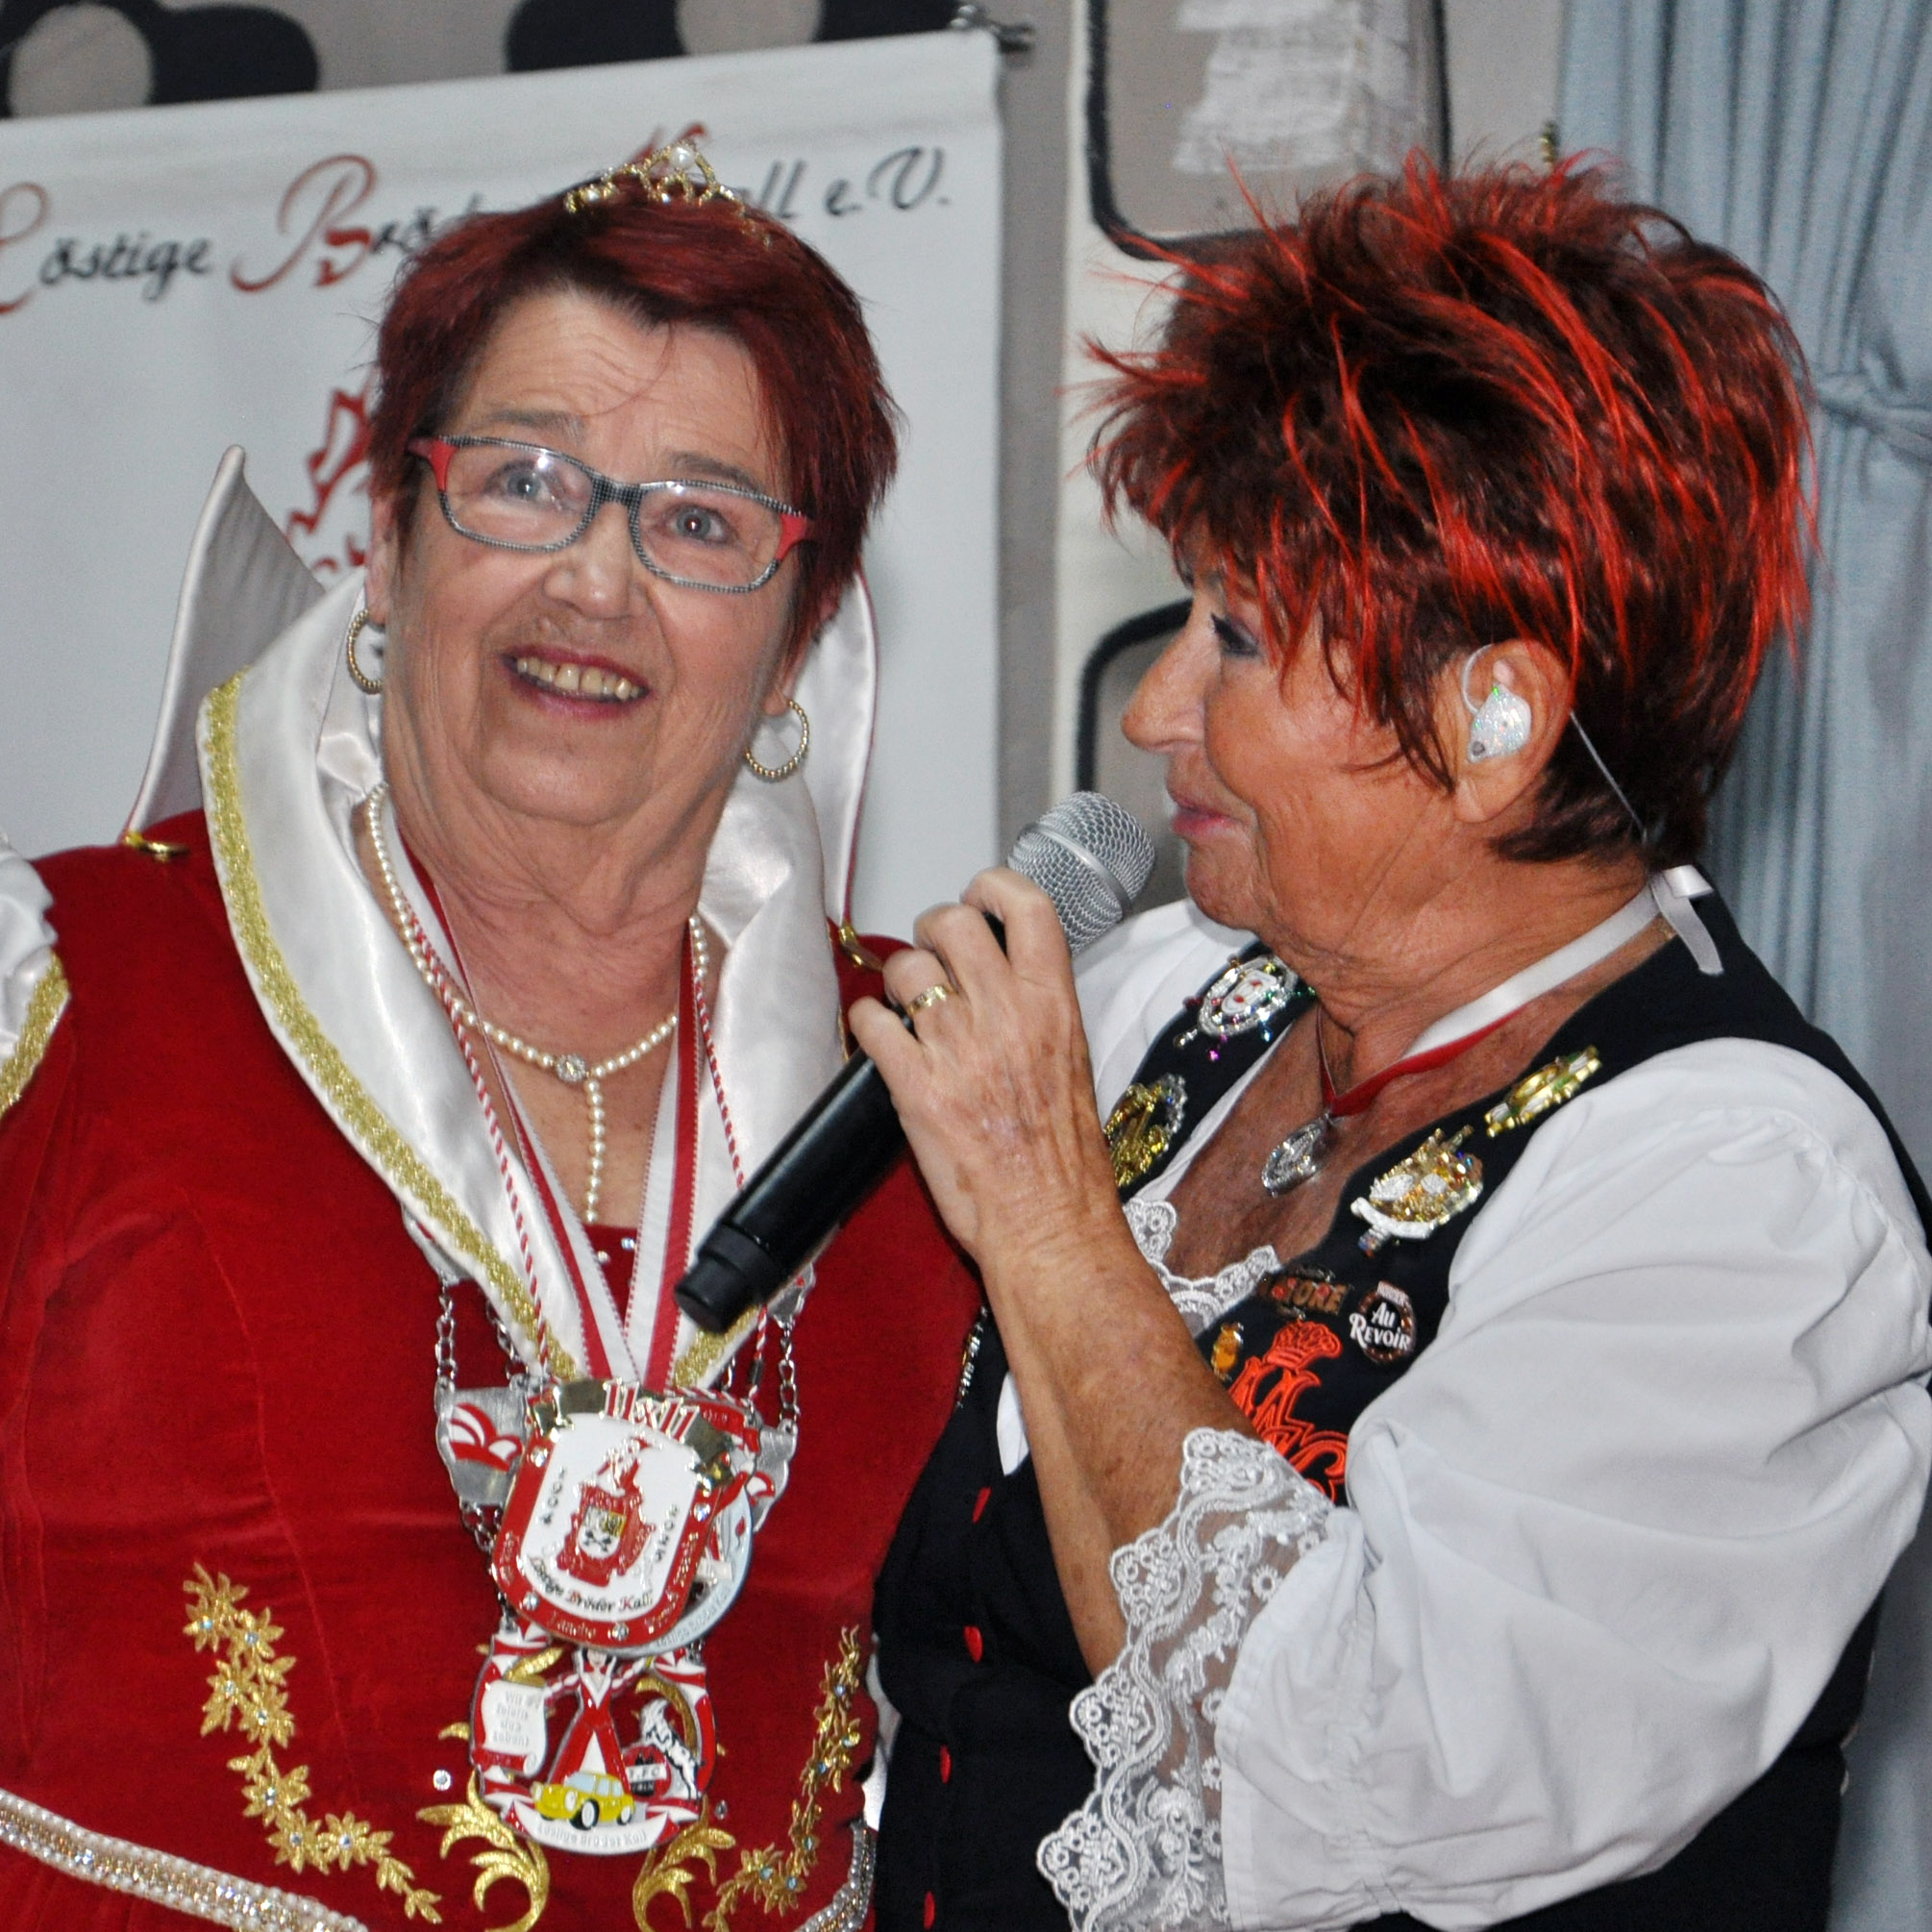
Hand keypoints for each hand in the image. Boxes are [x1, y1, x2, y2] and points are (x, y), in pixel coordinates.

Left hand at [847, 868, 1121, 1269]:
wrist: (1049, 1223)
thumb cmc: (1065, 1161)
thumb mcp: (1074, 1063)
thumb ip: (1039, 1011)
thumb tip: (1003, 977)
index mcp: (1055, 1004)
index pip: (1026, 907)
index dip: (992, 887)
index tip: (978, 895)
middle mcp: (1007, 1014)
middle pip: (952, 921)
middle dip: (932, 931)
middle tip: (932, 956)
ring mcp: (959, 1047)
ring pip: (906, 967)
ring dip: (897, 979)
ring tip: (905, 1004)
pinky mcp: (916, 1086)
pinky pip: (870, 1021)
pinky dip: (864, 1022)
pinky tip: (877, 1036)